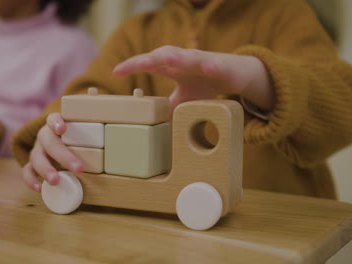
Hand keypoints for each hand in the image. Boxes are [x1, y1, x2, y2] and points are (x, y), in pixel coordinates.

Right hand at [22, 113, 83, 191]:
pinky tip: (39, 188)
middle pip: (50, 142)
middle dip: (63, 156)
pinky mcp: (31, 163)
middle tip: (78, 168)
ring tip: (55, 181)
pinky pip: (27, 170)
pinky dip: (31, 180)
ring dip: (46, 169)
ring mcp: (36, 149)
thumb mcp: (77, 136)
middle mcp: (44, 136)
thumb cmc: (71, 141)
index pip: (53, 119)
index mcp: (55, 126)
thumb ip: (88, 141)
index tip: (62, 129)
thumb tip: (112, 154)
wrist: (53, 144)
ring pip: (36, 157)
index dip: (57, 123)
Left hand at [113, 45, 274, 111]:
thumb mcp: (182, 99)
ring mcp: (203, 61)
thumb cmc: (204, 84)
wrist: (235, 74)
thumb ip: (166, 109)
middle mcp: (184, 60)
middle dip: (147, 59)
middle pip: (163, 55)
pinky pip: (217, 65)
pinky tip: (209, 70)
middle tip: (132, 66)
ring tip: (164, 60)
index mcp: (171, 67)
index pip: (149, 64)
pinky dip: (213, 66)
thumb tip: (151, 128)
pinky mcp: (222, 66)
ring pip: (188, 57)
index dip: (133, 66)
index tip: (116, 72)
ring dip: (177, 58)